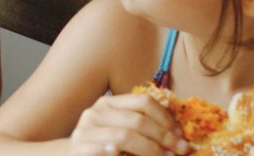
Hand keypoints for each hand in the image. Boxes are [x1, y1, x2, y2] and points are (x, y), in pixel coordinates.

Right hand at [69, 94, 188, 155]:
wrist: (72, 155)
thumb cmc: (102, 143)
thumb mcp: (119, 128)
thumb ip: (140, 125)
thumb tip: (178, 133)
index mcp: (109, 103)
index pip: (143, 102)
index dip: (166, 118)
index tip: (181, 135)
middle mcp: (95, 112)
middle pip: (136, 120)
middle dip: (163, 137)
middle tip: (181, 151)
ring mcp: (85, 131)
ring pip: (123, 136)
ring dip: (149, 149)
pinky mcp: (79, 149)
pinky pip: (99, 150)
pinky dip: (111, 152)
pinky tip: (118, 154)